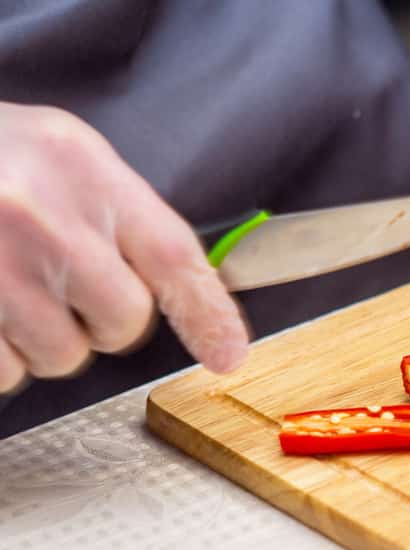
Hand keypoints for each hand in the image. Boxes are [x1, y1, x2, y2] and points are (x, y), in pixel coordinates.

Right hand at [0, 103, 248, 391]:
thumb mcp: (61, 158)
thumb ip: (122, 216)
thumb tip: (189, 290)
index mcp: (82, 170)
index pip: (175, 256)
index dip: (208, 314)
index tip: (228, 353)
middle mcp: (42, 219)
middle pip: (121, 324)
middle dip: (101, 321)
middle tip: (63, 285)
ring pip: (60, 356)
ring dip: (42, 339)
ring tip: (8, 286)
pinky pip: (4, 373)